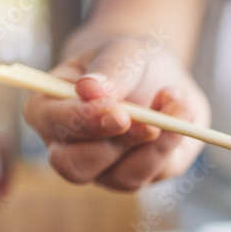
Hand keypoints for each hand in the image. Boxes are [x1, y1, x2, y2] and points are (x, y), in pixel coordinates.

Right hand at [22, 35, 209, 190]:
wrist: (160, 77)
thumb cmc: (129, 62)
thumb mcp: (124, 53)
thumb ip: (109, 70)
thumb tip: (89, 89)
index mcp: (48, 109)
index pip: (52, 124)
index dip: (84, 121)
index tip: (118, 112)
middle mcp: (68, 148)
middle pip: (75, 167)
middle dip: (116, 146)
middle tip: (150, 124)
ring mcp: (103, 170)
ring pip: (123, 178)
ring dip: (156, 145)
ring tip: (175, 101)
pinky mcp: (138, 176)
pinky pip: (155, 172)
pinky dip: (174, 143)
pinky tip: (182, 110)